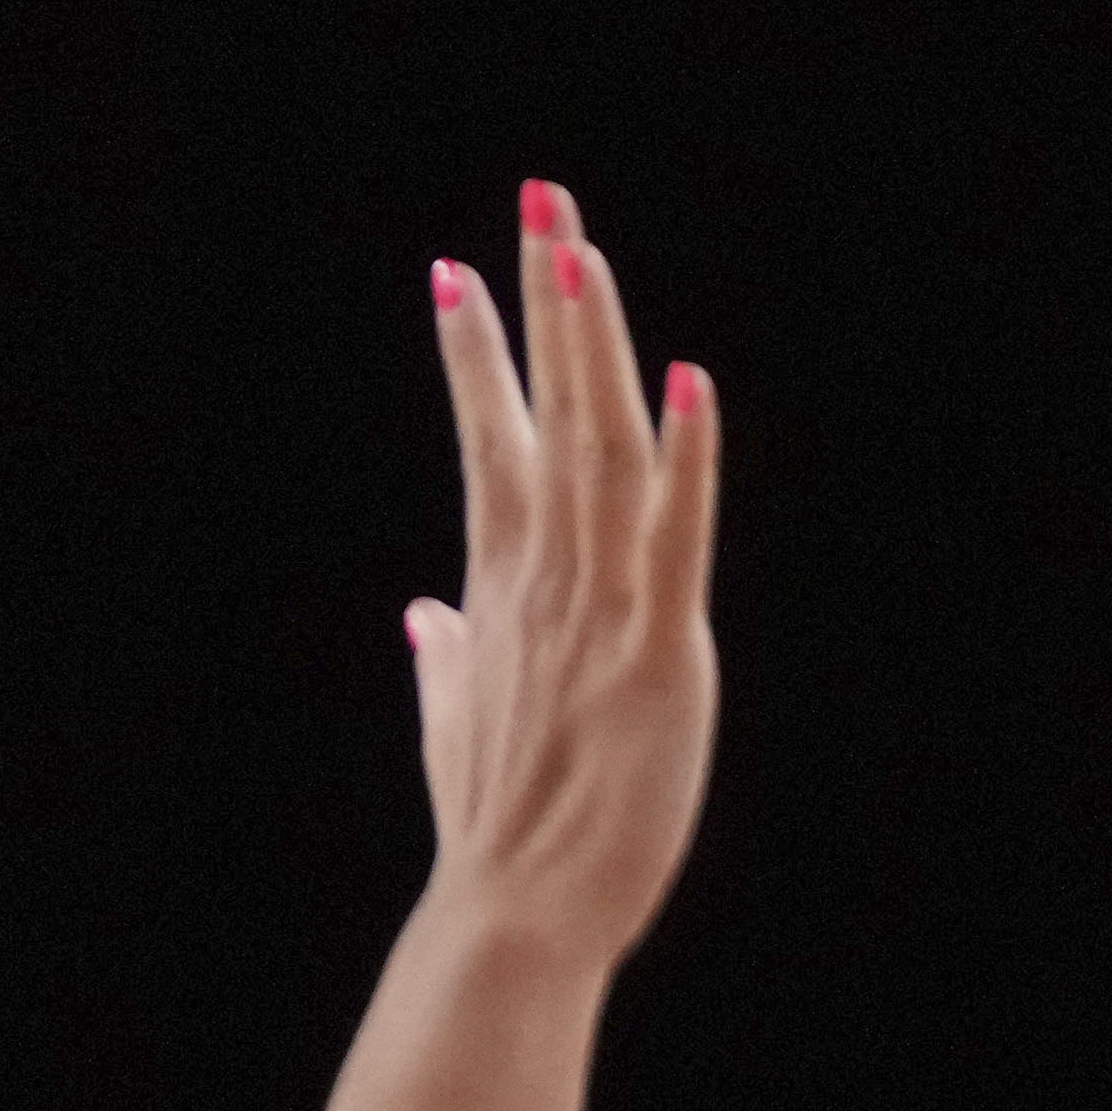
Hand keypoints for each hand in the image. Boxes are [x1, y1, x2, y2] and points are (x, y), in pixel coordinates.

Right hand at [410, 181, 720, 964]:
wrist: (518, 914)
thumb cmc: (498, 830)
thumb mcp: (459, 723)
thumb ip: (446, 659)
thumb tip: (424, 614)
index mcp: (503, 589)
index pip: (490, 443)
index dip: (475, 356)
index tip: (454, 270)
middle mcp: (546, 579)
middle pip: (547, 411)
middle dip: (542, 301)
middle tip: (539, 196)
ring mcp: (600, 609)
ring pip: (601, 447)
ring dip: (596, 343)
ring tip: (580, 246)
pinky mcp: (658, 652)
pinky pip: (675, 535)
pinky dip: (684, 458)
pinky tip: (688, 383)